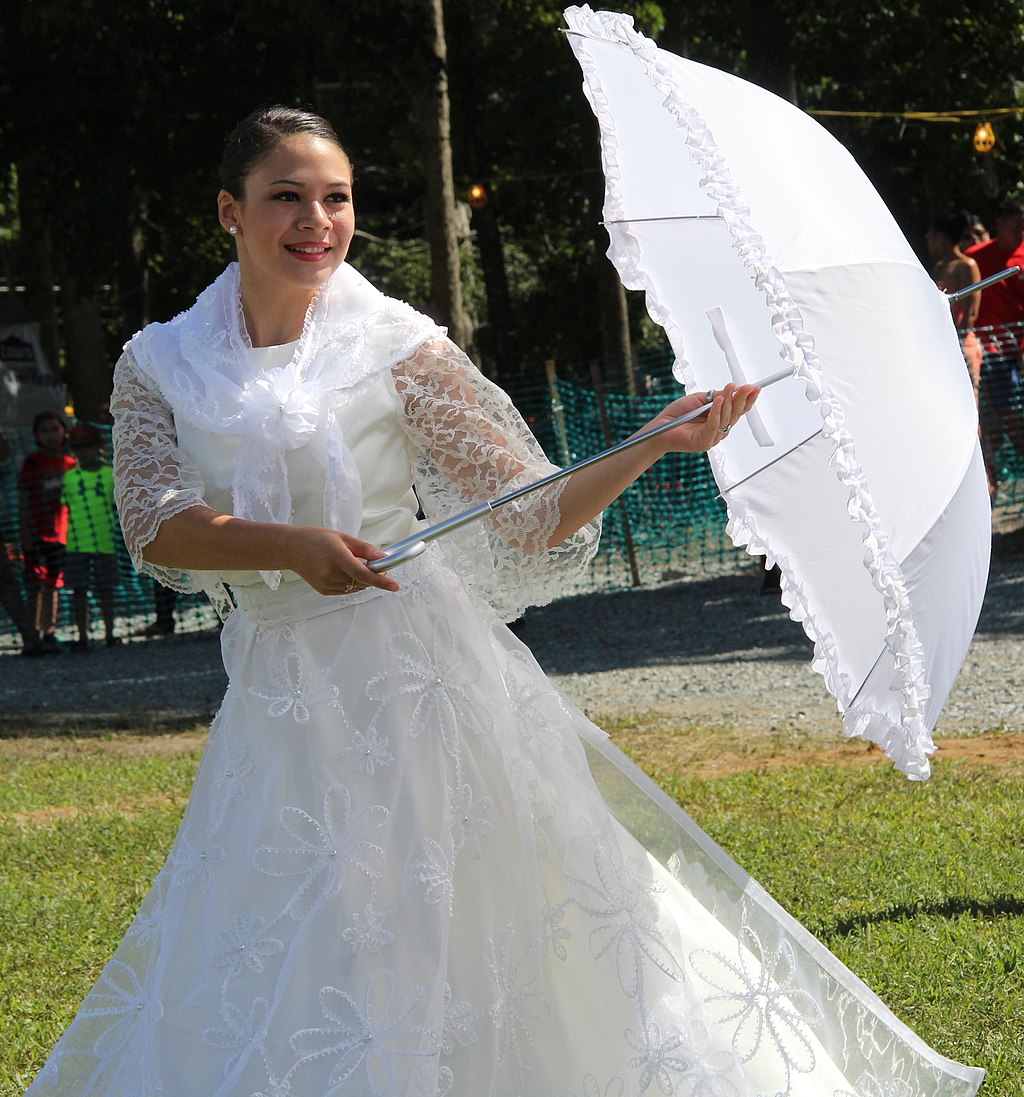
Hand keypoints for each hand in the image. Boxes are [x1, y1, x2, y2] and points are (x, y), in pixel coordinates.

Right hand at [285, 527, 400, 595]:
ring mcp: (327, 584)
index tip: (395, 585)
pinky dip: (351, 582)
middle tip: (374, 563)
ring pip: (356, 587)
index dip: (381, 581)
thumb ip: (364, 548)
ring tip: (351, 563)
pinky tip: (341, 570)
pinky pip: (346, 590)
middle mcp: (331, 573)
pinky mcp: (324, 590)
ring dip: (362, 579)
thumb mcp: (342, 537)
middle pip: (363, 581)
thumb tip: (383, 557)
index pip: (363, 573)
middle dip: (373, 575)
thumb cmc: (316, 539)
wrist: (291, 549)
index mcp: (336, 556)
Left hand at [647, 383, 759, 454]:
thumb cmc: (678, 414)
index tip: (755, 388)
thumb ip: (716, 397)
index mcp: (719, 420)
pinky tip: (719, 401)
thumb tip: (733, 389)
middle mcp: (718, 431)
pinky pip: (713, 425)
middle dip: (742, 399)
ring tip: (730, 388)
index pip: (738, 411)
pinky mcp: (704, 442)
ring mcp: (712, 438)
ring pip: (726, 419)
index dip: (747, 400)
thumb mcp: (700, 400)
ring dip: (730, 402)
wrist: (660, 426)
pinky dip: (717, 412)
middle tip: (747, 387)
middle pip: (735, 415)